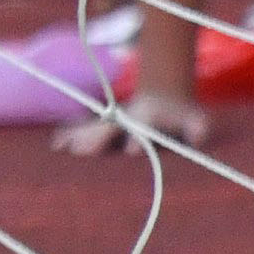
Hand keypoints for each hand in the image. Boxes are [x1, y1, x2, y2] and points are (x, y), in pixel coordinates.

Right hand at [53, 87, 214, 158]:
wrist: (166, 102)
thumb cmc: (185, 119)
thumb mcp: (197, 122)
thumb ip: (197, 128)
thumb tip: (198, 135)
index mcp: (151, 116)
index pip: (144, 126)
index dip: (139, 137)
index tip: (133, 151)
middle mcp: (128, 117)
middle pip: (111, 127)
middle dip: (99, 138)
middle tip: (83, 151)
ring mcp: (114, 121)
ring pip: (93, 128)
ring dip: (79, 137)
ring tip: (64, 149)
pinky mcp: (104, 126)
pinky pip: (83, 128)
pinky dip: (69, 134)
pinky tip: (56, 145)